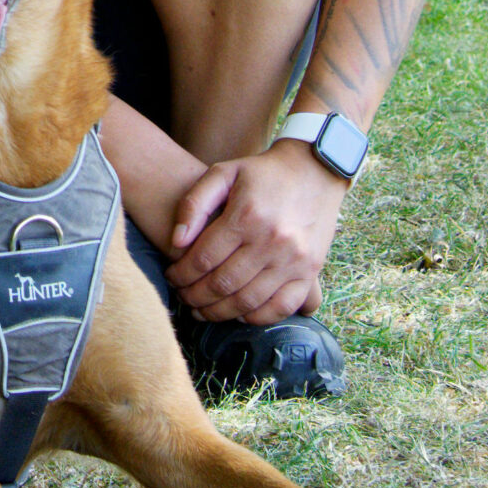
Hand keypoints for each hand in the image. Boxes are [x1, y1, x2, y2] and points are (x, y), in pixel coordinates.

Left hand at [165, 139, 348, 324]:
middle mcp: (272, 241)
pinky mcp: (310, 271)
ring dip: (218, 312)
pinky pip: (280, 307)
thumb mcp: (223, 173)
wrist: (315, 170)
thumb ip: (194, 204)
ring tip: (202, 310)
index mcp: (247, 216)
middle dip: (194, 296)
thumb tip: (176, 242)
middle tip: (183, 297)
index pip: (203, 259)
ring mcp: (294, 260)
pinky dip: (256, 317)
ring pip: (247, 301)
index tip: (172, 277)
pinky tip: (238, 313)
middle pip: (222, 284)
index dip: (181, 274)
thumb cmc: (262, 173)